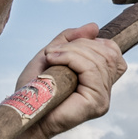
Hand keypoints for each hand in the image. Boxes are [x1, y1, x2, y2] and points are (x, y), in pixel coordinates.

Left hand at [15, 23, 126, 138]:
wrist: (24, 111)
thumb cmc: (36, 88)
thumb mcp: (53, 55)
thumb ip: (71, 40)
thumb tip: (94, 27)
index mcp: (99, 80)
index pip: (113, 52)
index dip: (94, 42)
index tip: (67, 47)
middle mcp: (106, 90)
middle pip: (107, 53)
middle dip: (79, 44)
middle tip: (52, 51)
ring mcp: (103, 98)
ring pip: (99, 60)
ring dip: (71, 51)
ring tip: (50, 56)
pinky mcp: (97, 103)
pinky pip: (91, 70)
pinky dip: (71, 59)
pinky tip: (54, 61)